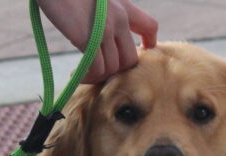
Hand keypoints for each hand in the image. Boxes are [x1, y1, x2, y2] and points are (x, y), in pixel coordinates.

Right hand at [36, 0, 157, 83]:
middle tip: (98, 70)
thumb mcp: (95, 1)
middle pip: (130, 59)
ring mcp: (105, 29)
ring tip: (83, 73)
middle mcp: (119, 17)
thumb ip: (105, 16)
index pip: (149, 26)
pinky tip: (76, 74)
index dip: (148, 43)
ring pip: (113, 68)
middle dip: (115, 71)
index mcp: (123, 5)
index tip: (139, 50)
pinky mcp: (88, 38)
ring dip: (98, 76)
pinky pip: (97, 70)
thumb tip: (101, 41)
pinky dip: (88, 77)